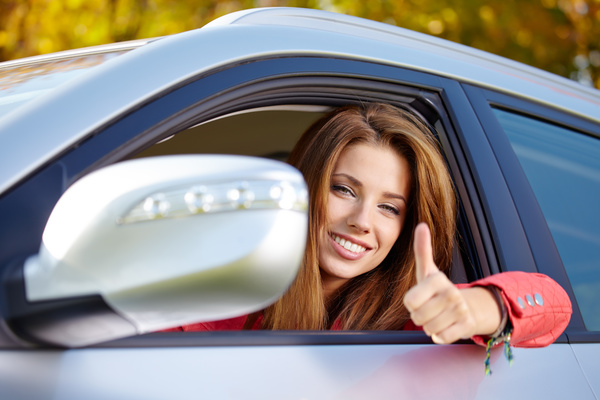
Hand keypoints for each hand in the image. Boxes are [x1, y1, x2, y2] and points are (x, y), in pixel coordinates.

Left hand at [403, 223, 500, 343]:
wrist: (467, 306)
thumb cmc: (438, 289)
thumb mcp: (427, 270)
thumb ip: (421, 249)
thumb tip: (421, 225)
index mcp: (437, 279)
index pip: (409, 301)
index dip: (411, 303)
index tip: (421, 296)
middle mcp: (451, 292)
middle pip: (417, 317)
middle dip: (420, 316)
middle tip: (429, 308)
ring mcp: (460, 310)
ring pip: (429, 328)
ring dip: (430, 326)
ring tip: (438, 316)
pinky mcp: (466, 326)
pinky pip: (441, 337)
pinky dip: (440, 335)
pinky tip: (446, 325)